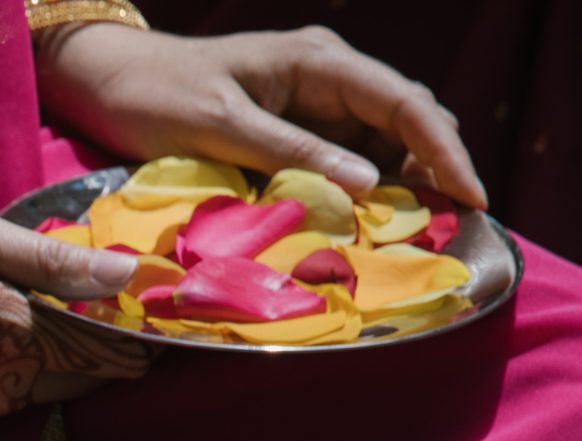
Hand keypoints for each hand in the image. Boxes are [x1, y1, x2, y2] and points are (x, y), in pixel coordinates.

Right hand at [0, 199, 153, 417]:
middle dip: (110, 347)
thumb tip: (127, 276)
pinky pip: (4, 393)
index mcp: (15, 338)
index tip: (162, 304)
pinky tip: (3, 325)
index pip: (111, 354)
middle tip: (114, 298)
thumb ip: (51, 262)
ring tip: (61, 306)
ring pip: (44, 389)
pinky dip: (21, 365)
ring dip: (64, 357)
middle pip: (85, 380)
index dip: (147, 333)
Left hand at [35, 24, 486, 208]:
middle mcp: (328, 78)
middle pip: (407, 123)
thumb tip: (369, 183)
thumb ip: (290, 152)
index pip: (405, 104)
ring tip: (421, 236)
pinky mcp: (293, 133)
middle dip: (435, 171)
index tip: (472, 196)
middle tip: (452, 228)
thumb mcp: (220, 126)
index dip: (445, 151)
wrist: (109, 82)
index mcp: (320, 62)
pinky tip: (370, 228)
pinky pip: (345, 162)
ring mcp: (313, 106)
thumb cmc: (155, 95)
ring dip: (403, 187)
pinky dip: (363, 194)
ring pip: (382, 146)